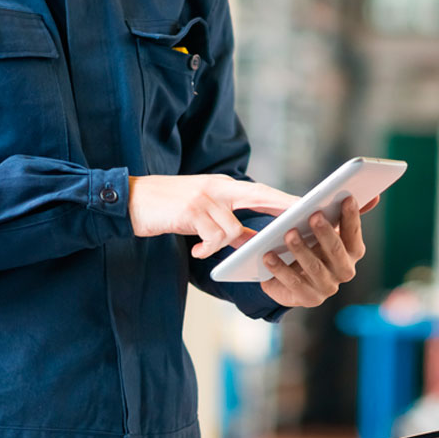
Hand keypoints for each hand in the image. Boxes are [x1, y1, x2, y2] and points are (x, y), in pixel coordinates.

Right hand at [128, 174, 296, 258]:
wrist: (131, 200)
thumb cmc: (169, 207)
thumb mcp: (201, 213)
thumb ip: (227, 224)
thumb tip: (250, 241)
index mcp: (223, 186)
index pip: (260, 191)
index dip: (283, 199)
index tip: (306, 206)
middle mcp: (217, 188)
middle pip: (259, 196)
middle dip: (281, 208)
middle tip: (300, 219)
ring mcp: (204, 198)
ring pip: (232, 228)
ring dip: (221, 243)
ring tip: (201, 248)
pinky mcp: (190, 212)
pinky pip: (211, 237)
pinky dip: (206, 248)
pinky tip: (194, 251)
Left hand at [260, 197, 367, 307]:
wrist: (286, 272)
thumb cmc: (307, 241)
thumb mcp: (320, 224)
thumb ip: (339, 211)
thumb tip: (374, 198)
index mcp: (352, 251)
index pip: (353, 234)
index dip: (351, 217)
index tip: (347, 198)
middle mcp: (344, 271)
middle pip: (337, 252)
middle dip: (326, 233)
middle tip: (314, 215)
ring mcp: (327, 287)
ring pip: (314, 268)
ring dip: (301, 250)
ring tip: (289, 234)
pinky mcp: (308, 299)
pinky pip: (293, 284)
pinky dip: (280, 269)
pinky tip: (268, 256)